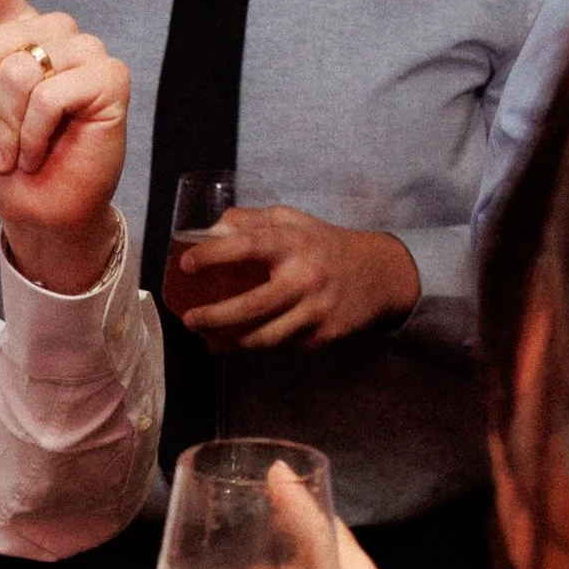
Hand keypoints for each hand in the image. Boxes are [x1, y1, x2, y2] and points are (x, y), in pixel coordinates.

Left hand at [0, 0, 126, 295]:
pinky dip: (34, 134)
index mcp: (17, 36)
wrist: (36, 213)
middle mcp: (51, 34)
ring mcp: (83, 50)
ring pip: (17, 70)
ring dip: (5, 128)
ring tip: (11, 154)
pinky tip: (38, 152)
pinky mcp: (109, 76)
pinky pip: (50, 93)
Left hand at [171, 205, 417, 348]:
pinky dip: (257, 347)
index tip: (186, 264)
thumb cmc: (326, 246)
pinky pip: (282, 346)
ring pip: (265, 338)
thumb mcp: (294, 221)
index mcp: (295, 243)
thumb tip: (209, 231)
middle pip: (252, 306)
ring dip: (231, 343)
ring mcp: (316, 311)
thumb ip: (252, 221)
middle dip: (215, 317)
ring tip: (209, 340)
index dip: (214, 255)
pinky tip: (238, 344)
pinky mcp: (324, 337)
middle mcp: (306, 278)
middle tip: (190, 319)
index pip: (249, 246)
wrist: (381, 276)